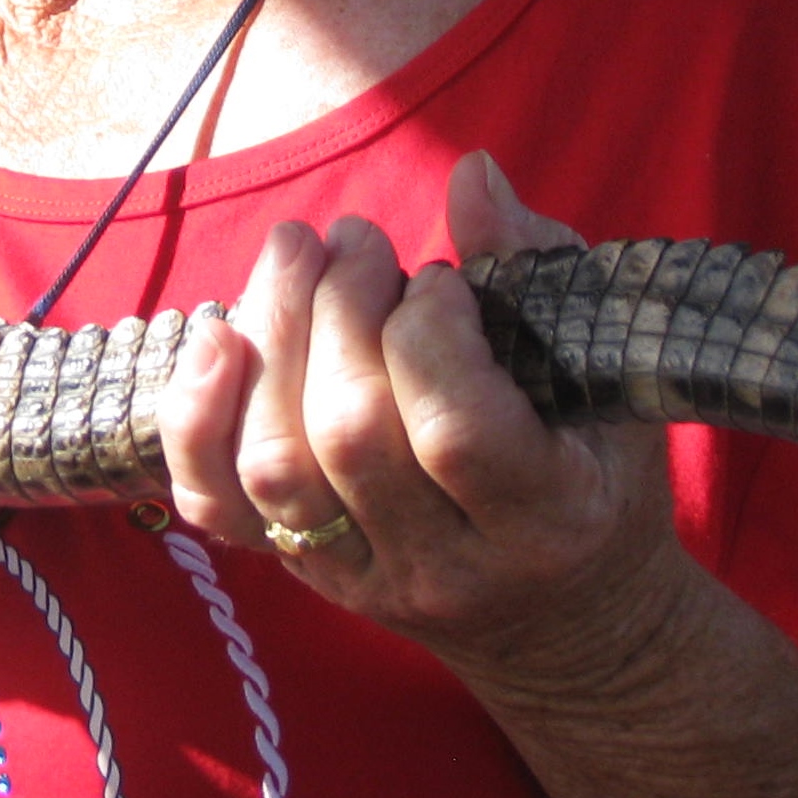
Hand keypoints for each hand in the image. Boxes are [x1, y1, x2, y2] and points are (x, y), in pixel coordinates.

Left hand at [157, 151, 701, 698]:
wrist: (565, 623)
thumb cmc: (595, 472)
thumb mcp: (602, 373)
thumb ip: (537, 268)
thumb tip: (470, 174)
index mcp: (545, 520)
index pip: (454, 429)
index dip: (428, 328)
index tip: (441, 278)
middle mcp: (445, 566)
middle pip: (349, 435)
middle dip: (338, 308)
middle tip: (359, 241)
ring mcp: (361, 577)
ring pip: (275, 464)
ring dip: (272, 335)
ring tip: (298, 255)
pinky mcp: (300, 573)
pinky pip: (217, 505)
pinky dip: (195, 419)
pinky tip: (215, 338)